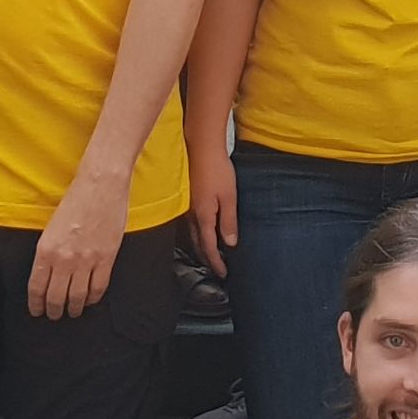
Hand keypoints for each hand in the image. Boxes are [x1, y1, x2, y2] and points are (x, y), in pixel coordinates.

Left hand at [28, 171, 126, 318]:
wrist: (101, 185)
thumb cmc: (76, 199)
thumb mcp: (52, 226)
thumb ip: (49, 250)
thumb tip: (49, 272)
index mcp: (45, 249)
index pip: (36, 287)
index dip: (36, 304)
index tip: (36, 311)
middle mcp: (64, 259)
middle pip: (56, 297)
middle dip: (53, 310)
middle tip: (54, 315)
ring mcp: (87, 261)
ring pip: (77, 297)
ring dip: (73, 308)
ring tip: (72, 312)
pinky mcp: (106, 259)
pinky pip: (98, 288)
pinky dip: (92, 298)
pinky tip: (89, 299)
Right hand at [188, 141, 237, 277]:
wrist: (201, 145)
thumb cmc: (217, 169)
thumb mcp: (228, 197)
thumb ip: (228, 221)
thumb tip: (229, 243)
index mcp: (203, 216)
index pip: (208, 246)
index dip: (216, 262)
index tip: (223, 273)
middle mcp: (192, 214)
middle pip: (197, 242)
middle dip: (207, 257)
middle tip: (216, 268)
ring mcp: (188, 205)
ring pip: (193, 232)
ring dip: (201, 245)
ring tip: (209, 253)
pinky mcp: (188, 196)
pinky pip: (191, 221)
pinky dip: (197, 232)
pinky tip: (203, 228)